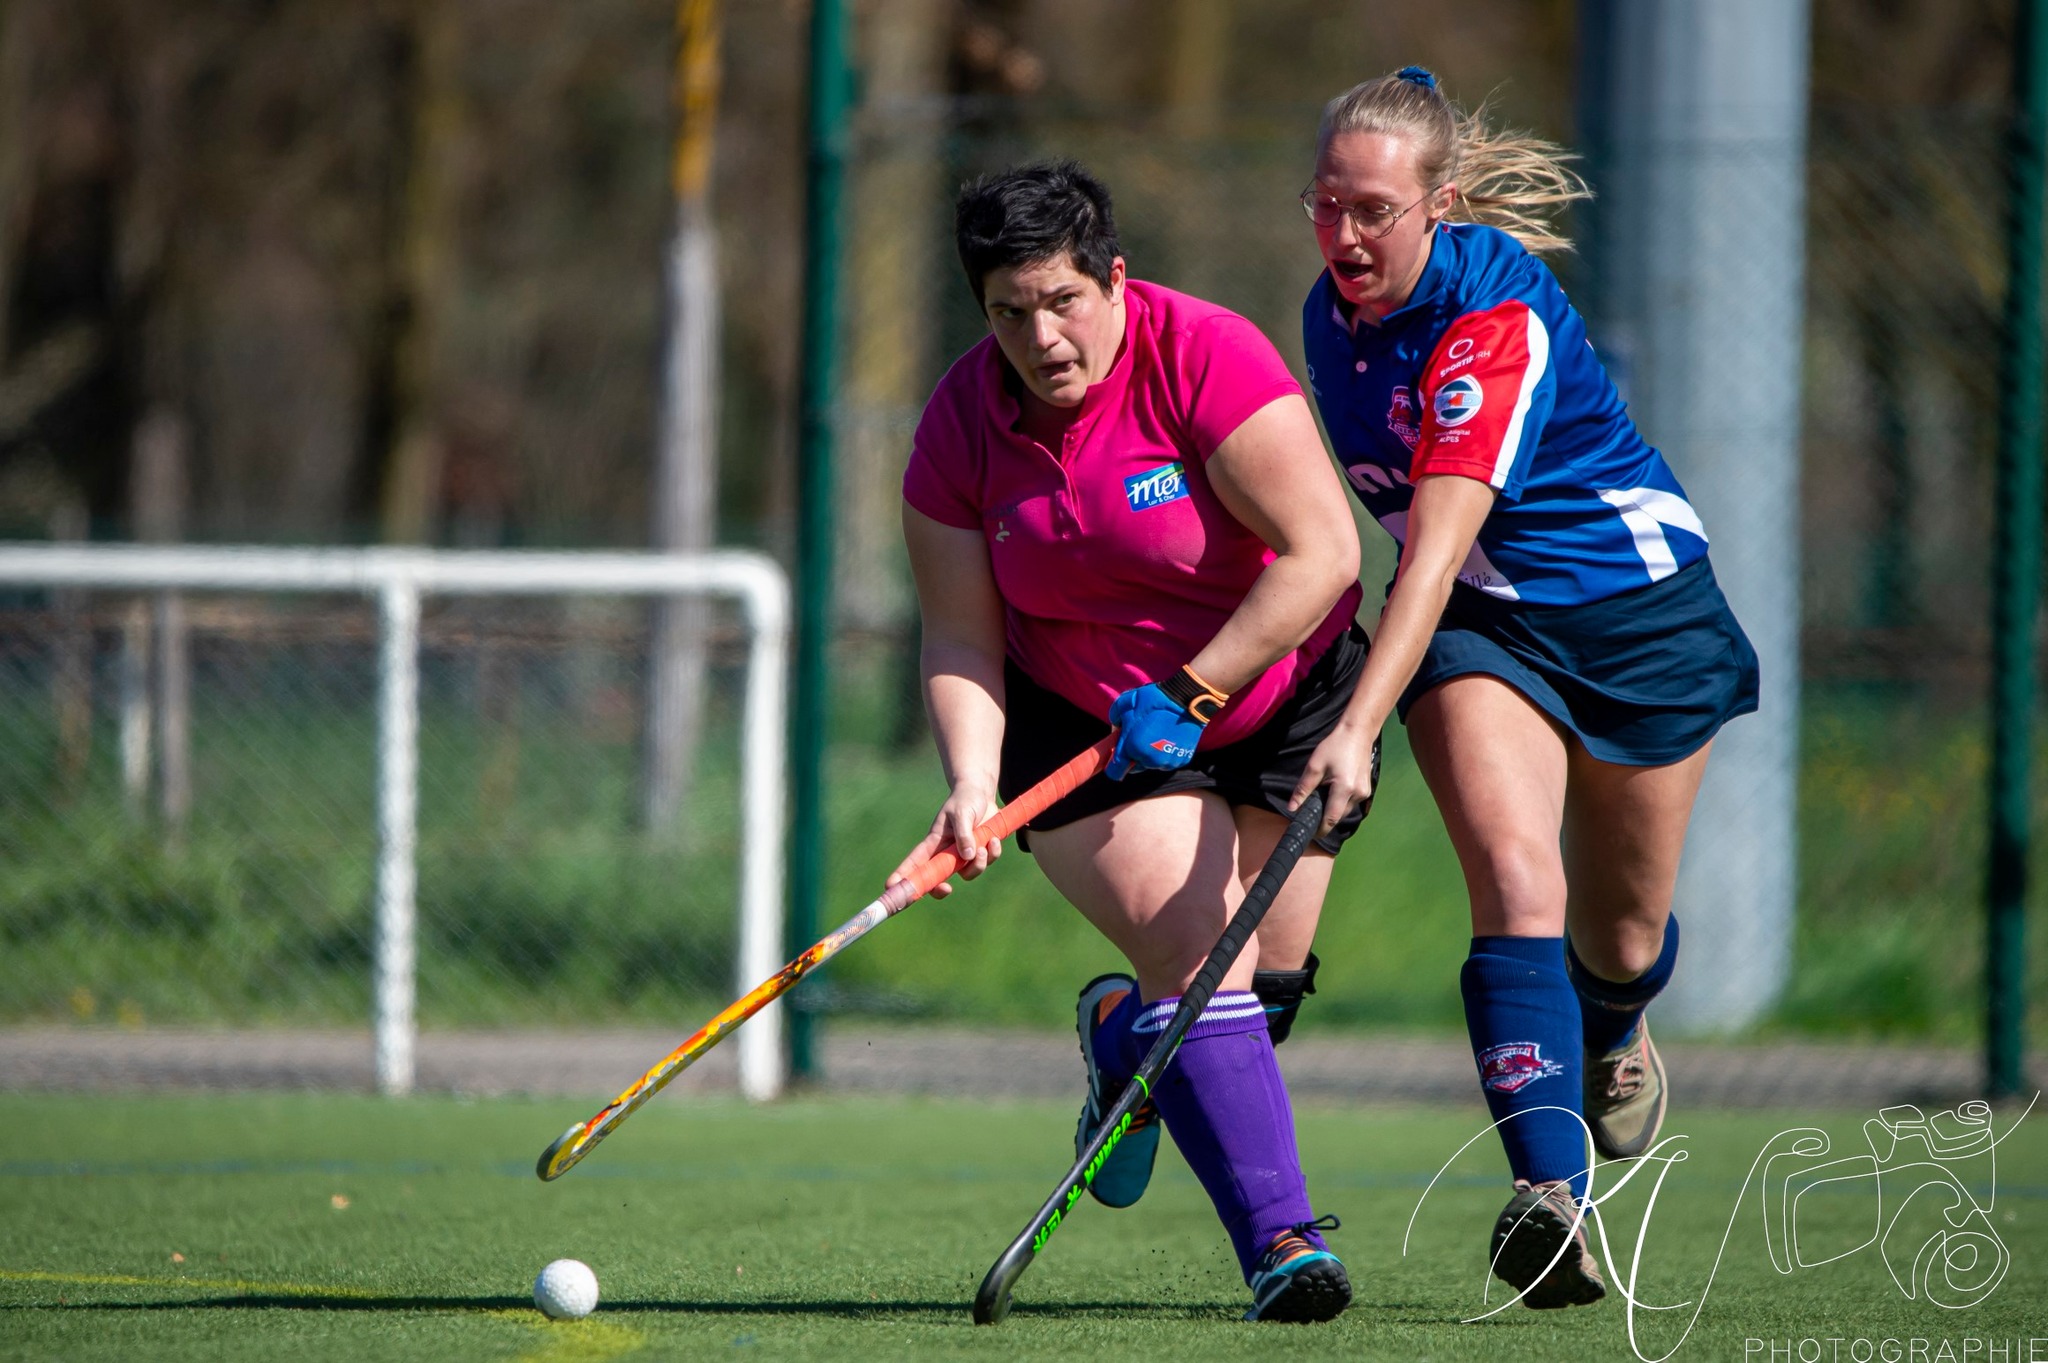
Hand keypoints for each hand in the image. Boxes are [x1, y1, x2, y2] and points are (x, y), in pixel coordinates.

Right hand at [886, 777, 1001, 899]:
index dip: (903, 875)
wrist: (982, 794)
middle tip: (947, 888)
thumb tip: (967, 856)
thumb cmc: (965, 800)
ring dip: (978, 864)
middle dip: (939, 889)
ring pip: (967, 873)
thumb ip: (963, 834)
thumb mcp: (962, 813)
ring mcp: (963, 855)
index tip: (891, 886)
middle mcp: (947, 853)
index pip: (915, 861)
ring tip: (985, 846)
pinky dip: (992, 854)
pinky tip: (994, 840)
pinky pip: (986, 863)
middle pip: (937, 879)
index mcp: (934, 842)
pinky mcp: (980, 853)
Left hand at [1106, 683, 1204, 780]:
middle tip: (1140, 737)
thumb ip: (1114, 718)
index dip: (1112, 766)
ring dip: (1151, 754)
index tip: (1116, 757)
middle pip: (1135, 767)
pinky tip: (1169, 736)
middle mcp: (1149, 760)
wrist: (1187, 700)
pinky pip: (1168, 761)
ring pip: (1152, 764)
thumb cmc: (1154, 700)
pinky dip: (1166, 753)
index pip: (1115, 771)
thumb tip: (1116, 728)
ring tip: (1157, 734)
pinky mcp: (1182, 760)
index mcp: (1132, 748)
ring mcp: (1167, 762)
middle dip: (1134, 755)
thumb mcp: (1125, 702)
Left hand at [1289, 719, 1381, 835]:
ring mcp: (1365, 792)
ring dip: (1334, 809)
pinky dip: (1341, 802)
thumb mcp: (1314, 766)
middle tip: (1312, 812)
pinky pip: (1352, 802)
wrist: (1357, 733)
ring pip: (1346, 810)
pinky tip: (1334, 791)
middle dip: (1326, 818)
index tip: (1311, 833)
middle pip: (1339, 816)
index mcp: (1344, 788)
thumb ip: (1303, 789)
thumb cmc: (1335, 746)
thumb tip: (1292, 807)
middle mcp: (1358, 794)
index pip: (1331, 818)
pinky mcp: (1367, 789)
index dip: (1321, 829)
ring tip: (1322, 797)